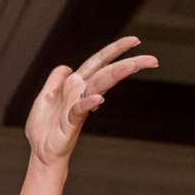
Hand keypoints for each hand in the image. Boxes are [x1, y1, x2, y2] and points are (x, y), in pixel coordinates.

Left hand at [24, 37, 157, 170]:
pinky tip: (98, 99)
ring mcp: (77, 107)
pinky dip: (88, 103)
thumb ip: (55, 80)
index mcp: (74, 85)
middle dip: (129, 63)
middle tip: (154, 60)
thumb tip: (66, 66)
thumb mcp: (45, 96)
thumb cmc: (44, 128)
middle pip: (107, 72)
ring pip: (98, 86)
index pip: (98, 62)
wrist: (40, 153)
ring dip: (115, 74)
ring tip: (132, 65)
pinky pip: (79, 110)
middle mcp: (80, 93)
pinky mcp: (70, 123)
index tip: (136, 41)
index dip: (115, 50)